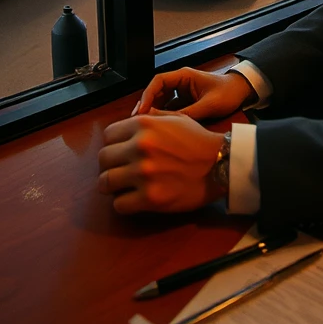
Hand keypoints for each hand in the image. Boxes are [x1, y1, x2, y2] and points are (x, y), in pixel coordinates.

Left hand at [97, 113, 224, 213]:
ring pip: (105, 182)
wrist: (219, 164)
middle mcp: (140, 146)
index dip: (113, 144)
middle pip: (103, 159)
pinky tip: (133, 199)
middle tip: (120, 170)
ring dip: (112, 185)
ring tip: (122, 186)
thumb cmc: (198, 140)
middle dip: (110, 165)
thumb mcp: (174, 118)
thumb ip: (149, 118)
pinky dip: (123, 203)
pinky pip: (119, 205)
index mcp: (144, 125)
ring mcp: (144, 173)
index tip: (120, 152)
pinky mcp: (150, 198)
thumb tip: (127, 123)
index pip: (108, 135)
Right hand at [131, 67, 254, 120]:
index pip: (158, 81)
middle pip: (157, 91)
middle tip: (139, 121)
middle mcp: (181, 82)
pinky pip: (170, 108)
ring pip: (162, 100)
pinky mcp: (186, 101)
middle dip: (147, 105)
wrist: (242, 92)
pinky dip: (164, 116)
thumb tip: (169, 124)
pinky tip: (161, 128)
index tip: (142, 110)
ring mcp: (183, 92)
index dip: (147, 94)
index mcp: (184, 76)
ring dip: (155, 111)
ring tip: (147, 126)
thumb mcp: (209, 105)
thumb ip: (189, 113)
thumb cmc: (228, 93)